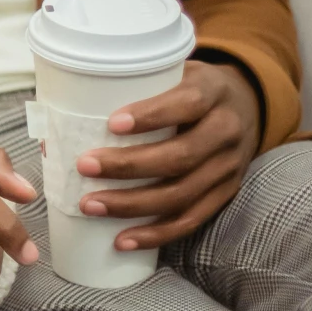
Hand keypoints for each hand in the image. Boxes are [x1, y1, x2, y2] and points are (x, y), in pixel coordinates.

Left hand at [77, 57, 262, 249]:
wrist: (245, 106)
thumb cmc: (191, 87)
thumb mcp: (177, 70)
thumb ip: (138, 81)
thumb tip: (66, 98)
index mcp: (213, 93)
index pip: (186, 104)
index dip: (151, 116)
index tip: (111, 124)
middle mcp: (226, 131)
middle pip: (180, 156)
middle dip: (129, 166)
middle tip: (84, 166)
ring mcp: (228, 168)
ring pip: (182, 194)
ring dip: (133, 205)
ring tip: (90, 204)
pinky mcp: (225, 194)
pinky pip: (191, 220)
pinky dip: (155, 234)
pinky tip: (122, 239)